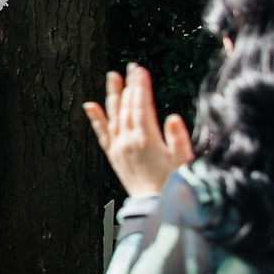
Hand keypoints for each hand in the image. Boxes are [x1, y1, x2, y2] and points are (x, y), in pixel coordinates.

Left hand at [82, 64, 193, 197]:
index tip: (140, 70)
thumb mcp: (183, 162)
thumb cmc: (174, 184)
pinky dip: (96, 118)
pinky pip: (102, 133)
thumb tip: (172, 118)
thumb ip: (178, 139)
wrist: (154, 206)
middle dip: (130, 85)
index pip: (141, 105)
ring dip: (113, 94)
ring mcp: (118, 147)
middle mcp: (128, 141)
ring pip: (114, 115)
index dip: (141, 86)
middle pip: (128, 106)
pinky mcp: (113, 155)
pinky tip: (90, 105)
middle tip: (132, 67)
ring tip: (113, 76)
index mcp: (146, 139)